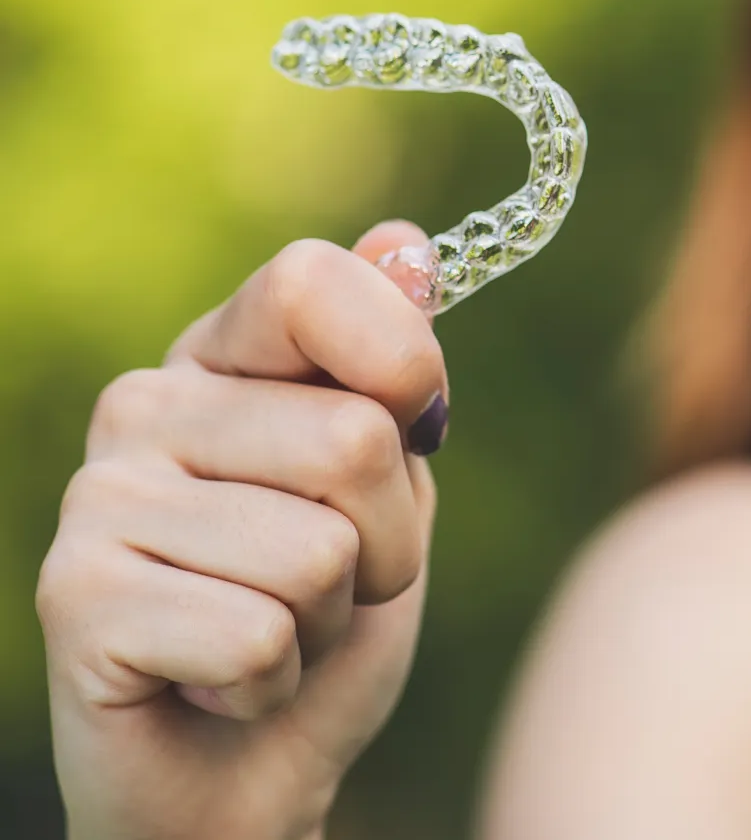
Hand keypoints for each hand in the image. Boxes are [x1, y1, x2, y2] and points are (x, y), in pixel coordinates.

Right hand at [36, 220, 446, 839]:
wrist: (247, 772)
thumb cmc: (329, 611)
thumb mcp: (393, 480)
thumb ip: (393, 364)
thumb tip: (402, 240)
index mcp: (227, 356)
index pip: (313, 280)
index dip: (402, 360)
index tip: (415, 424)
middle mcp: (148, 402)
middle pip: (352, 438)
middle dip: (385, 541)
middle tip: (336, 581)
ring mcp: (100, 494)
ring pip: (317, 549)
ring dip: (330, 616)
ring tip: (275, 628)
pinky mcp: (73, 597)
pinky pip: (258, 634)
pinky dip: (275, 678)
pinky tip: (222, 680)